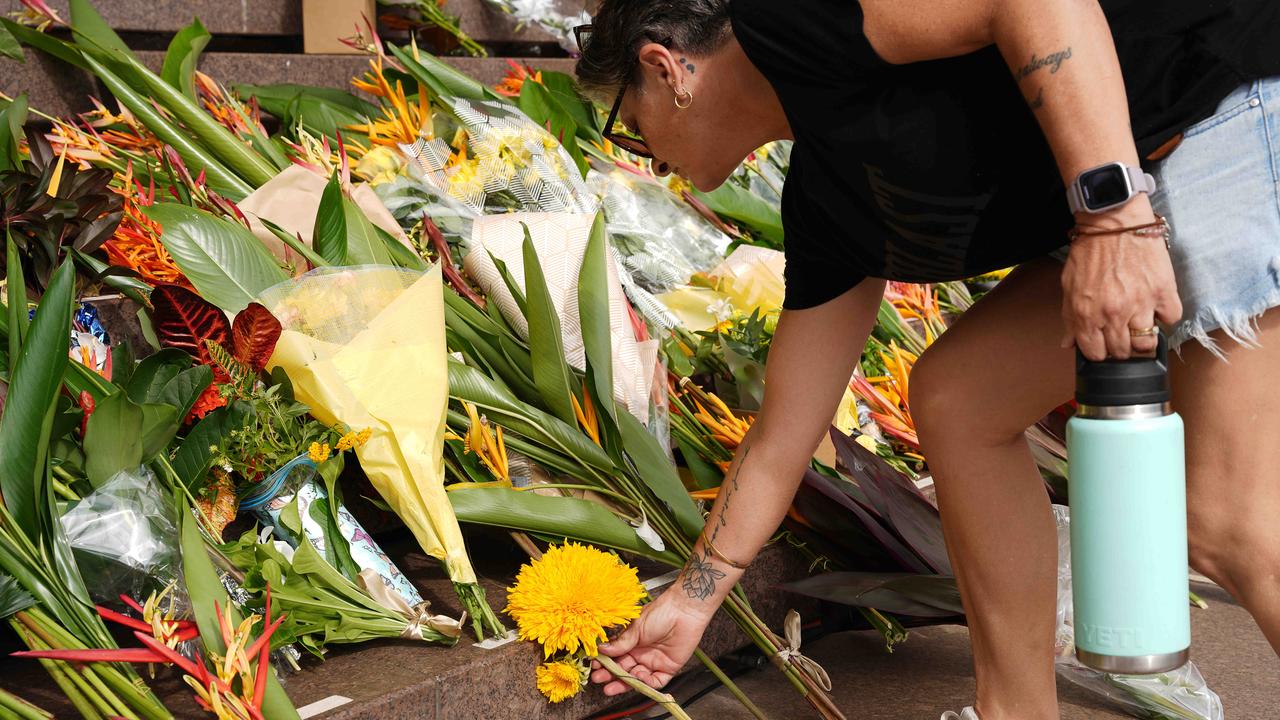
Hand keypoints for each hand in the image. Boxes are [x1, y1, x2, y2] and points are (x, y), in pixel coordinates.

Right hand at [590, 590, 712, 695]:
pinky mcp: (668, 668)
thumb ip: (621, 643)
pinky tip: (638, 679)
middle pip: (625, 670)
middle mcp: (642, 653)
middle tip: (599, 679)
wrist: (684, 611)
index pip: (616, 657)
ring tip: (611, 686)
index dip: (606, 663)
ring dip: (625, 683)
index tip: (595, 666)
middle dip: (611, 676)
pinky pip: (655, 681)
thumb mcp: (636, 628)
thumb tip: (602, 650)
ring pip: (637, 678)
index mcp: (633, 642)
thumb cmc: (661, 612)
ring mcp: (654, 661)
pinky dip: (646, 683)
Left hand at [1060, 202, 1181, 360]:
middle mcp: (1113, 314)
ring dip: (1143, 339)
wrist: (1113, 222)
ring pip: (1147, 344)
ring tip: (1139, 326)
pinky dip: (1165, 317)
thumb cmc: (1090, 251)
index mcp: (1086, 314)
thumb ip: (1069, 318)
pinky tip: (1155, 307)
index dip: (1098, 352)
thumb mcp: (1069, 286)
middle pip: (1122, 352)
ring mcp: (1141, 304)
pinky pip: (1170, 319)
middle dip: (1120, 347)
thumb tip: (1069, 343)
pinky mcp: (1164, 292)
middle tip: (1121, 334)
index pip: (1095, 354)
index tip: (1103, 346)